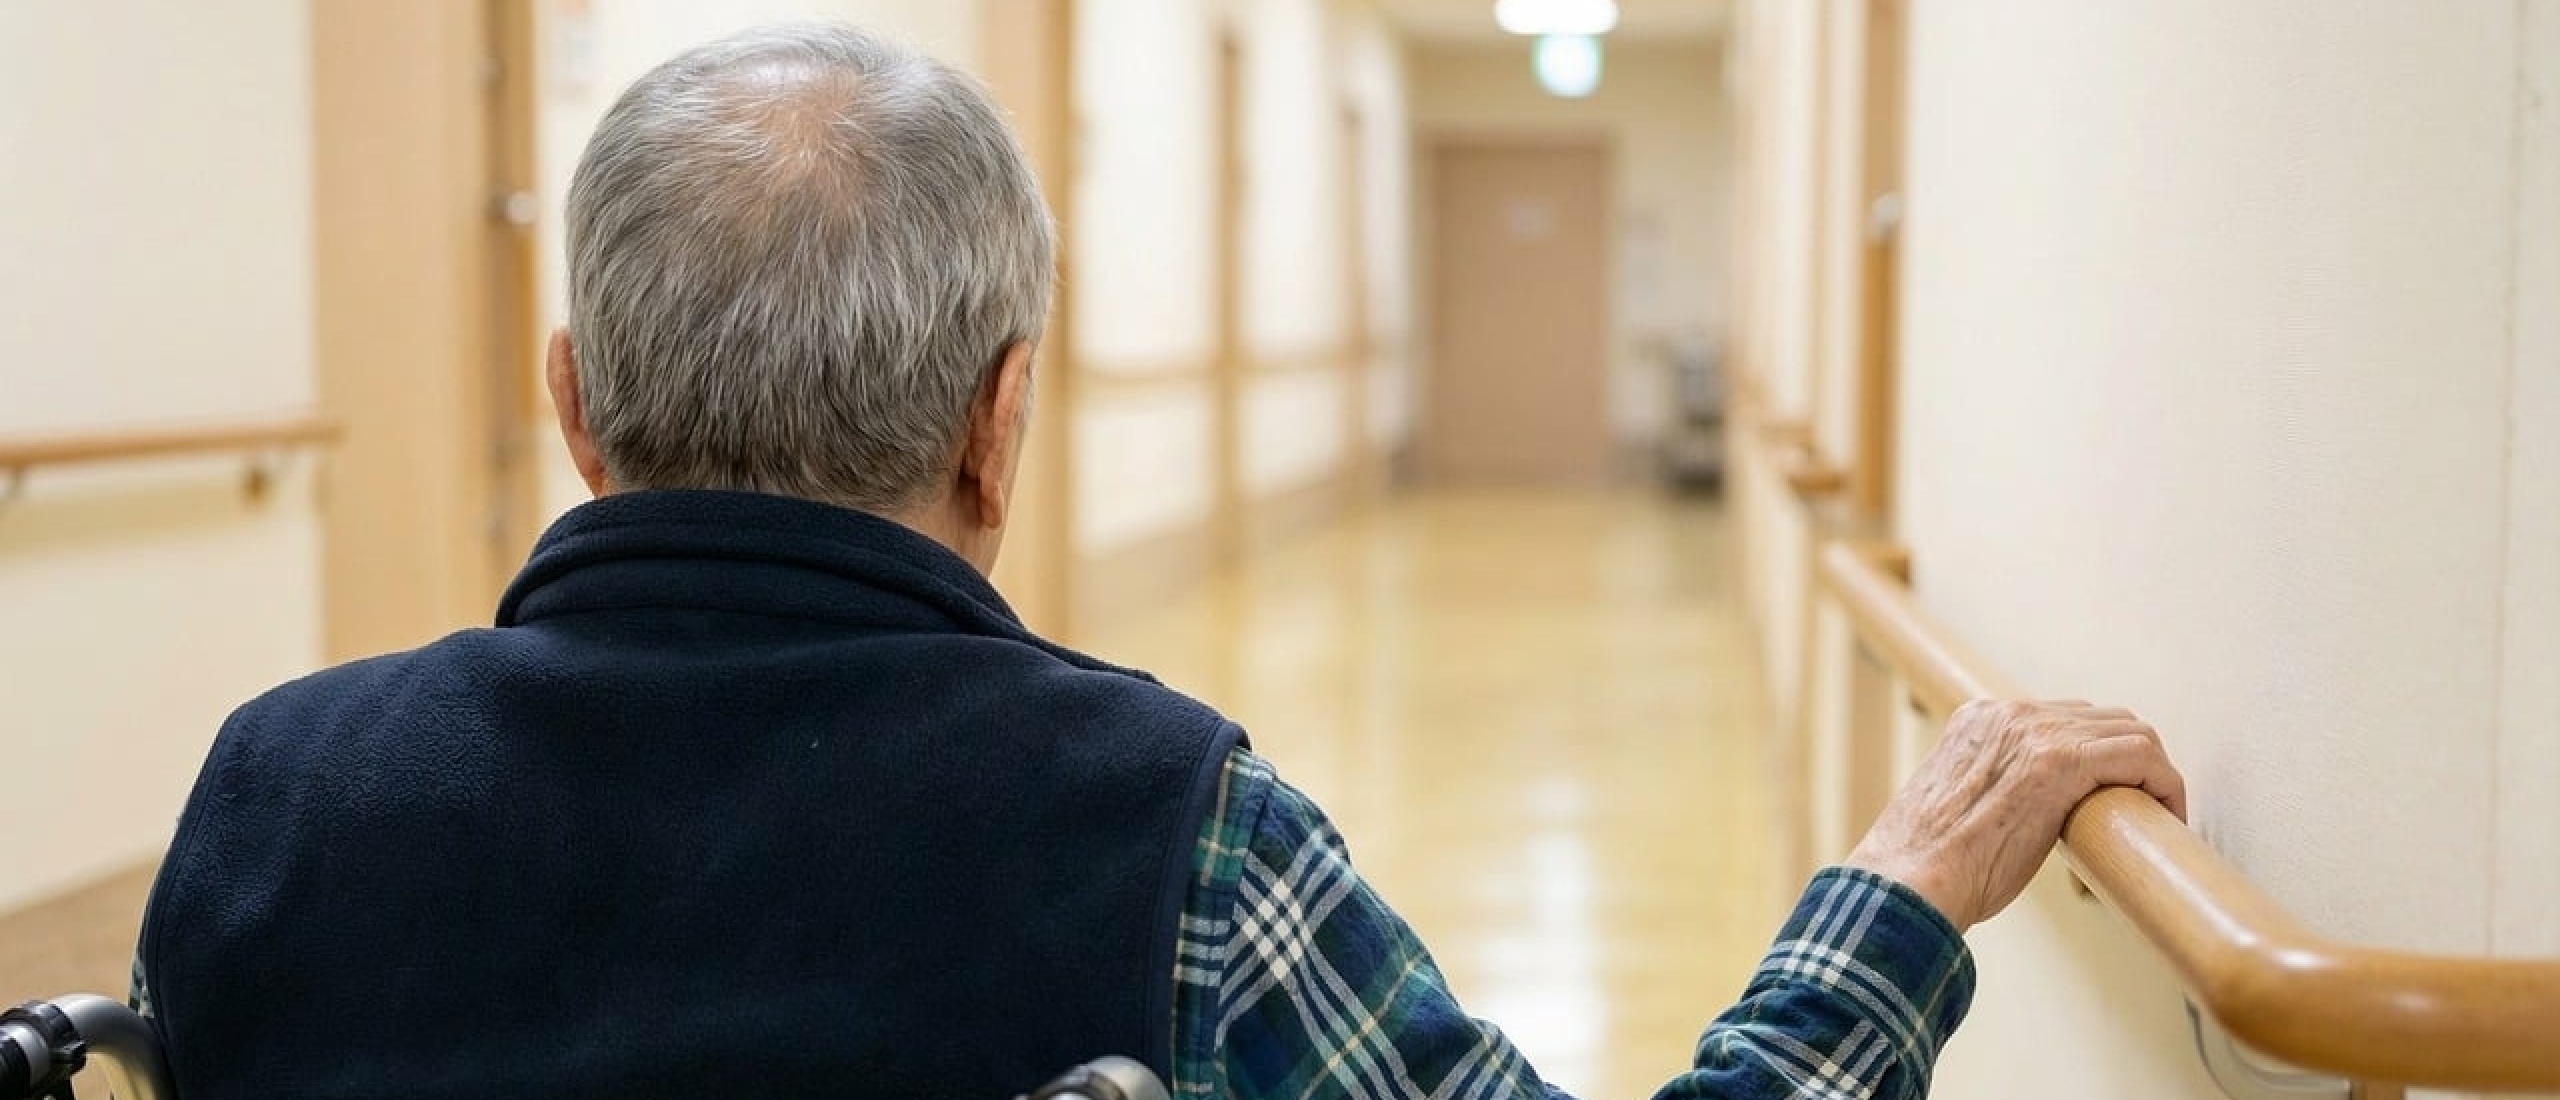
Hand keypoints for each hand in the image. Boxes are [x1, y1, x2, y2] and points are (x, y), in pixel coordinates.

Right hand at [1844, 699, 2187, 929]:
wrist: (1910, 883)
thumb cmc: (1929, 868)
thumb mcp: (1958, 807)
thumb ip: (1991, 790)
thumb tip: (2029, 815)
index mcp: (1979, 720)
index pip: (2063, 719)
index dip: (2098, 758)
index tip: (2109, 798)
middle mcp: (2008, 714)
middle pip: (2103, 718)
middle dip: (2131, 762)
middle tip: (2141, 810)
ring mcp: (2035, 733)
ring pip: (2130, 731)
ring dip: (2153, 773)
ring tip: (2158, 818)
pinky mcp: (2062, 762)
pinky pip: (2140, 755)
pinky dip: (2165, 784)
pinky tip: (2167, 817)